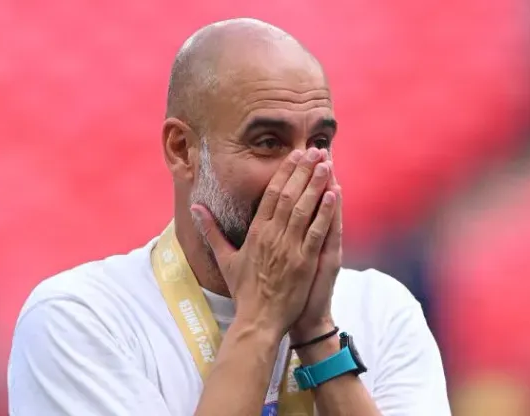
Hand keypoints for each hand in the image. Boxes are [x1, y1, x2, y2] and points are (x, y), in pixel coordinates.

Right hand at [191, 148, 336, 338]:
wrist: (258, 319)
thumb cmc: (244, 291)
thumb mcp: (225, 258)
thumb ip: (211, 230)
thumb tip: (195, 208)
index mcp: (255, 232)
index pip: (271, 194)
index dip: (284, 172)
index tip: (295, 155)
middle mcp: (272, 236)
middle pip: (289, 195)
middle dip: (303, 171)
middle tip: (314, 150)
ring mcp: (289, 248)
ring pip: (304, 209)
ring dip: (316, 184)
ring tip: (326, 163)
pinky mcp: (304, 262)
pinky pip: (317, 232)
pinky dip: (326, 212)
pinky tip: (335, 194)